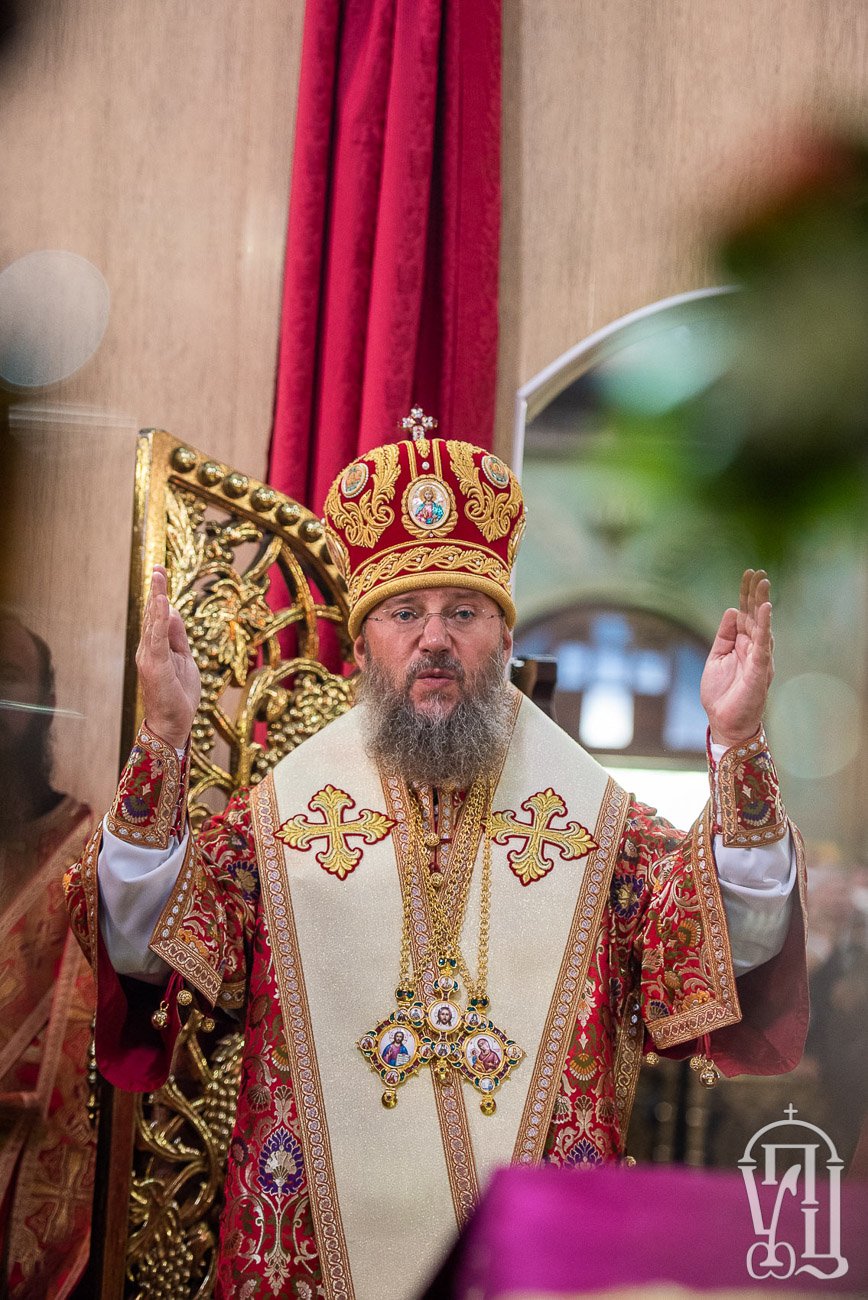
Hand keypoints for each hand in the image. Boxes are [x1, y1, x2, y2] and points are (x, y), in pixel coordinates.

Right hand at [135, 565, 200, 748]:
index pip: (156, 617)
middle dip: (156, 589)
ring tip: (158, 575)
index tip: (160, 573)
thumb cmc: (178, 694)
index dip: (158, 596)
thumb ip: (178, 636)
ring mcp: (149, 656)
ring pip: (152, 621)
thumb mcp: (184, 659)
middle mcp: (148, 649)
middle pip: (151, 615)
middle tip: (158, 566)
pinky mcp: (154, 664)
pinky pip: (157, 637)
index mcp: (155, 648)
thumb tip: (172, 611)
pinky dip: (158, 618)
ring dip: (156, 597)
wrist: (173, 722)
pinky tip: (161, 602)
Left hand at [700, 569, 773, 748]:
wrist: (724, 722)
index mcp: (741, 644)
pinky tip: (765, 610)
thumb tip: (732, 610)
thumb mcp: (716, 658)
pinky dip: (764, 627)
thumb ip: (724, 636)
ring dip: (762, 605)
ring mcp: (758, 658)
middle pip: (756, 615)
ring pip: (762, 626)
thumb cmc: (721, 694)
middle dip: (756, 594)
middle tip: (759, 573)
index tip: (748, 574)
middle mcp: (753, 648)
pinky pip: (763, 645)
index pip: (746, 614)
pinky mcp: (759, 669)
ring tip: (763, 584)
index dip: (746, 595)